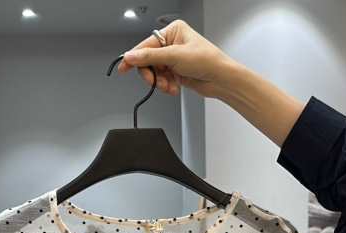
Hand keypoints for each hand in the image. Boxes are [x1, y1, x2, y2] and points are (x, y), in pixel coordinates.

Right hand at [119, 19, 237, 98]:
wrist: (221, 79)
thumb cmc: (207, 60)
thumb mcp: (175, 56)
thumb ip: (150, 57)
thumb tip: (131, 56)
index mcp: (172, 31)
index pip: (146, 45)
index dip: (134, 58)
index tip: (123, 67)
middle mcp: (172, 43)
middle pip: (148, 61)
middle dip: (152, 74)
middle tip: (155, 82)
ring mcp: (173, 59)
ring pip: (155, 73)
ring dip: (160, 83)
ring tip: (169, 86)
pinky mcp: (176, 72)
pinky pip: (162, 80)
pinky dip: (166, 86)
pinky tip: (174, 87)